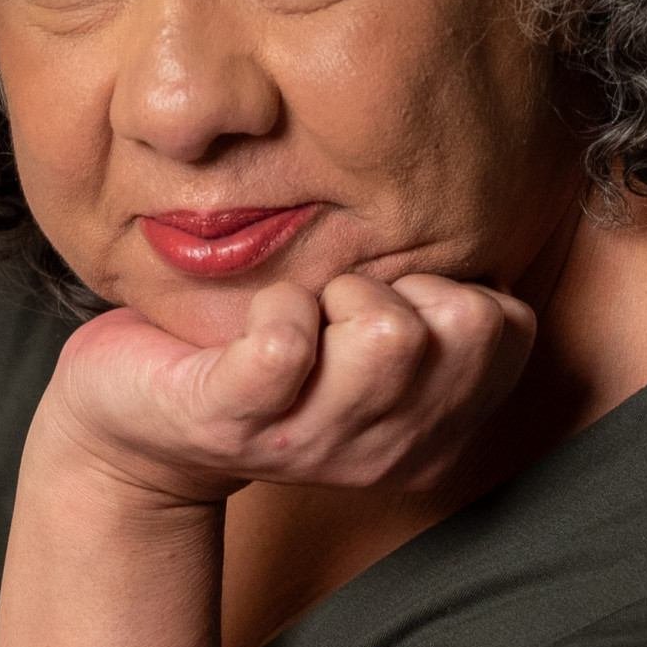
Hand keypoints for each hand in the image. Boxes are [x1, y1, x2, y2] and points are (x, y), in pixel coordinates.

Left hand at [30, 272, 537, 509]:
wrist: (135, 420)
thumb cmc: (263, 347)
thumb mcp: (364, 326)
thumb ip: (425, 296)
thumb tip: (467, 197)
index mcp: (434, 428)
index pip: (510, 328)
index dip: (446, 287)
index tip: (384, 300)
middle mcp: (387, 449)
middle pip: (468, 326)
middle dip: (400, 283)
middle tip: (334, 303)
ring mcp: (313, 442)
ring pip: (392, 338)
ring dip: (336, 290)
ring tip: (297, 308)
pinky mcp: (235, 421)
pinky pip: (286, 345)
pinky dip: (272, 305)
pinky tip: (252, 319)